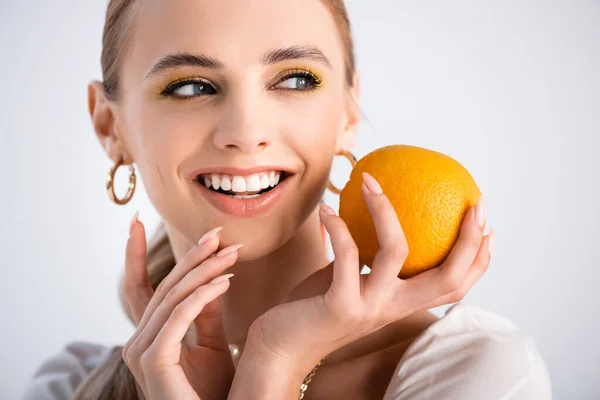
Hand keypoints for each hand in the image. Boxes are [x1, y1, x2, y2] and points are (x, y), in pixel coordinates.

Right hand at [121, 217, 240, 399]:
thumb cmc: (213, 393)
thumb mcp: (210, 345)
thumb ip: (205, 313)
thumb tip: (213, 279)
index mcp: (147, 336)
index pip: (140, 287)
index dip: (135, 253)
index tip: (140, 221)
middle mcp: (137, 341)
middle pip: (163, 286)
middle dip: (190, 257)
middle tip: (216, 232)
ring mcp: (141, 351)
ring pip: (173, 297)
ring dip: (205, 271)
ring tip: (232, 253)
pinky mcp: (154, 360)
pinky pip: (180, 316)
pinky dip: (203, 295)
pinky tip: (226, 280)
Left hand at [247, 173, 492, 376]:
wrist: (282, 348)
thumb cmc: (314, 308)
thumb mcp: (349, 280)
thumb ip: (366, 257)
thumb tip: (375, 213)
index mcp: (401, 303)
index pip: (454, 287)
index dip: (478, 259)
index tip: (487, 226)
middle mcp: (393, 308)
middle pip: (448, 278)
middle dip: (467, 240)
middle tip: (472, 205)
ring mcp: (369, 307)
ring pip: (396, 253)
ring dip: (385, 210)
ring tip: (370, 180)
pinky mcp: (340, 305)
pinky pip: (346, 254)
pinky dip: (338, 226)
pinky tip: (327, 208)